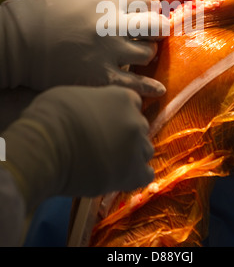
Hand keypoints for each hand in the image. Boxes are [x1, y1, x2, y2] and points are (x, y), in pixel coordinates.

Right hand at [0, 0, 167, 95]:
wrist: (17, 42)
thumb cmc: (42, 15)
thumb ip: (107, 2)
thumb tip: (128, 6)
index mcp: (107, 1)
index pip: (149, 0)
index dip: (153, 7)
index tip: (152, 13)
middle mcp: (113, 24)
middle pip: (156, 26)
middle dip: (159, 29)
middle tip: (155, 33)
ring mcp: (109, 52)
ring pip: (148, 54)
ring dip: (147, 54)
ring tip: (141, 56)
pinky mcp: (101, 77)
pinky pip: (136, 85)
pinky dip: (149, 87)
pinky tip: (157, 90)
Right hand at [1, 85, 153, 212]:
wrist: (47, 145)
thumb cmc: (52, 116)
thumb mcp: (74, 95)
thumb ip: (93, 101)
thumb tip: (88, 109)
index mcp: (123, 97)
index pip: (132, 104)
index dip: (119, 114)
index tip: (106, 123)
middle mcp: (135, 119)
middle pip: (139, 127)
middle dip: (125, 135)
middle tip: (104, 144)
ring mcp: (137, 146)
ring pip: (145, 150)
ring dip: (132, 155)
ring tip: (110, 163)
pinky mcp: (134, 173)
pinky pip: (146, 175)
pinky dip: (135, 177)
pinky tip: (119, 178)